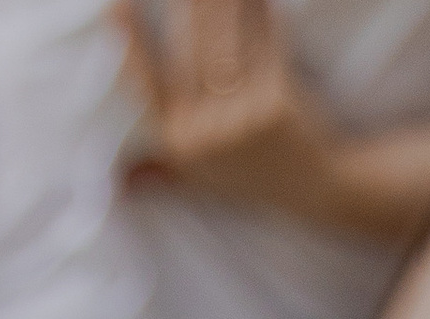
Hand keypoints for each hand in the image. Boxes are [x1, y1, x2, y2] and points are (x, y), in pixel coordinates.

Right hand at [119, 0, 336, 220]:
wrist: (313, 189)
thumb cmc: (253, 178)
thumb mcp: (202, 182)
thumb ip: (160, 174)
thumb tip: (120, 182)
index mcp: (180, 140)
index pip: (146, 84)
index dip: (131, 42)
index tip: (116, 6)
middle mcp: (206, 131)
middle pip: (191, 47)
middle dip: (189, 4)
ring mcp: (242, 116)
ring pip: (226, 39)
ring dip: (222, 1)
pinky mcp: (276, 101)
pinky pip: (264, 42)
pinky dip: (261, 11)